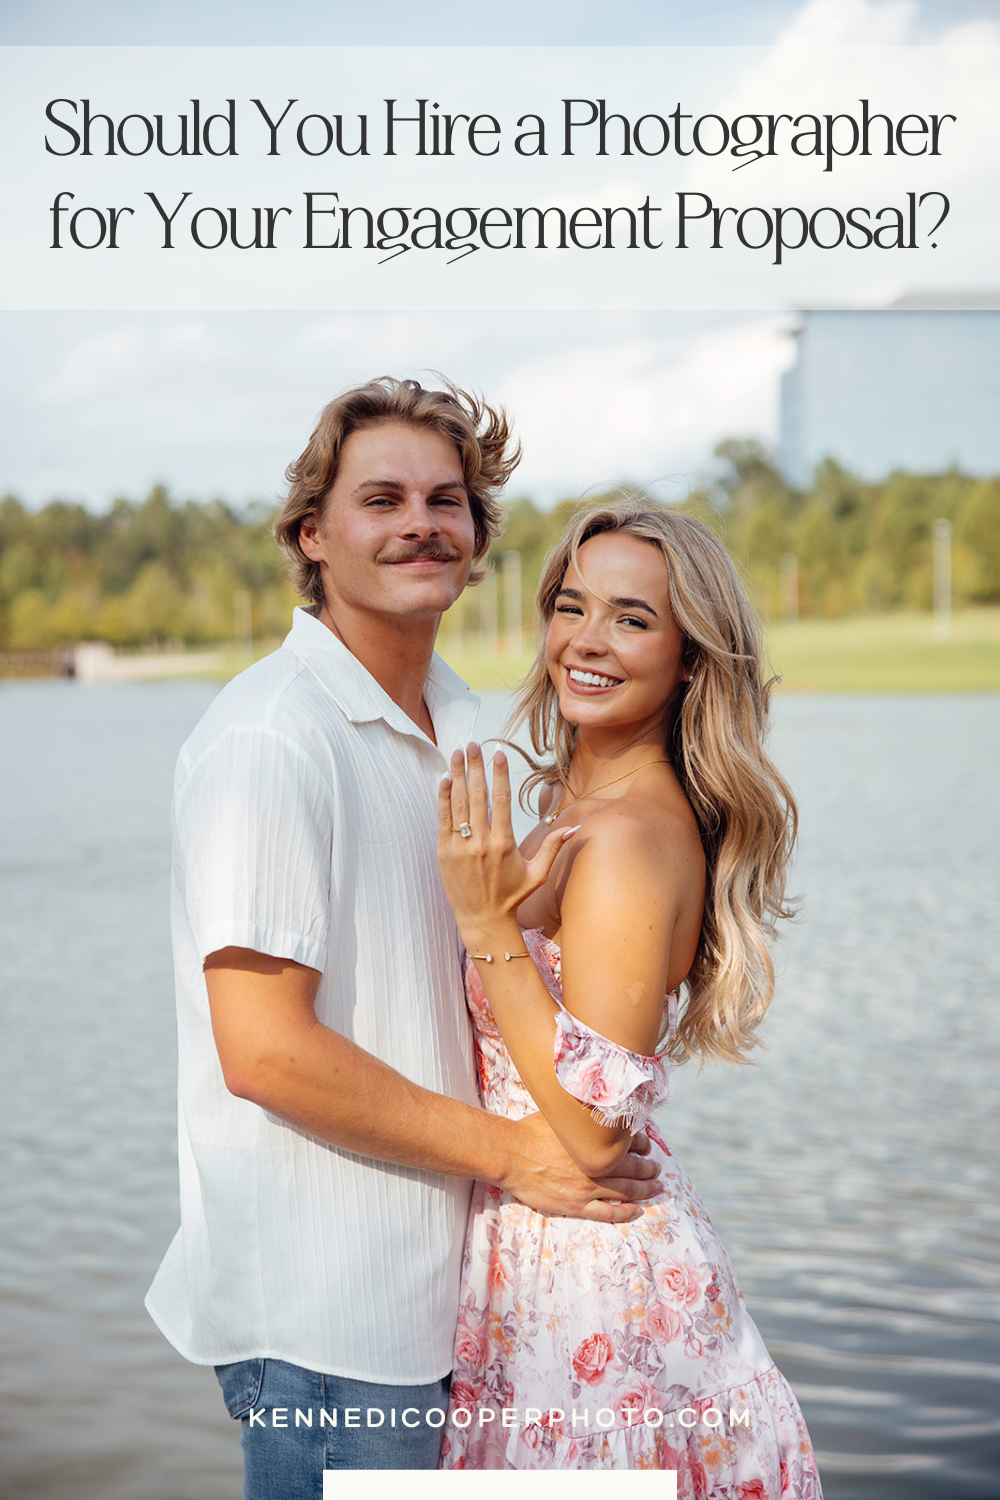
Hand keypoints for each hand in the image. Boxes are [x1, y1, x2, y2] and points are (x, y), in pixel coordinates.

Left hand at [437, 744, 574, 933]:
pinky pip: (443, 819)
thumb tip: (574, 828)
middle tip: (473, 744)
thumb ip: (552, 848)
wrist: (482, 919)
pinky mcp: (443, 853)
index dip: (499, 774)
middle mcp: (481, 843)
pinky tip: (444, 780)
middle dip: (475, 766)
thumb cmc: (512, 896)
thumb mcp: (537, 874)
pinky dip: (443, 798)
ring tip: (456, 754)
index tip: (498, 753)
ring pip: (458, 803)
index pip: (501, 800)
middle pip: (478, 795)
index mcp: (504, 844)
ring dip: (456, 776)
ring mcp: (460, 847)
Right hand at [499, 1114, 661, 1222]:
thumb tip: (589, 1095)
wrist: (510, 1154)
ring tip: (655, 1188)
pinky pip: (607, 1213)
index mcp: (592, 1142)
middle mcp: (594, 1165)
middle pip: (632, 1168)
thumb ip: (578, 1112)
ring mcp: (586, 1188)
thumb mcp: (558, 1114)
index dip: (641, 1145)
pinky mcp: (575, 1205)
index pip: (627, 1144)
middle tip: (657, 1169)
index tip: (646, 1146)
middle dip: (648, 1169)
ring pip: (626, 1191)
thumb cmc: (530, 1131)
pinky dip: (626, 1213)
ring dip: (645, 1190)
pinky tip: (637, 1211)